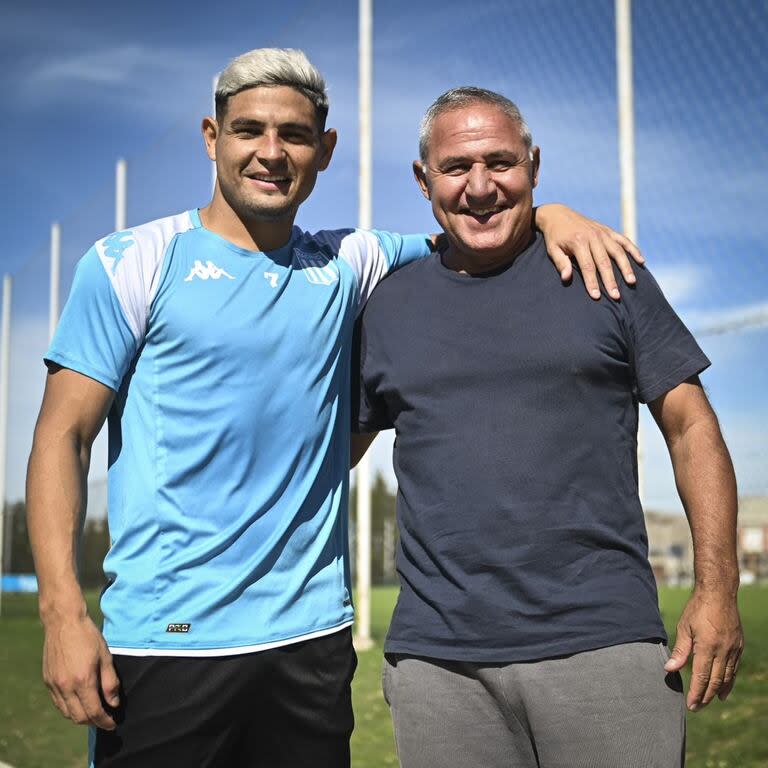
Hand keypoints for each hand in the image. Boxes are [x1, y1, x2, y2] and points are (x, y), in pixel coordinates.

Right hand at [42, 613, 119, 729]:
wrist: (64, 622)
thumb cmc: (88, 637)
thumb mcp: (105, 657)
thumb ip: (110, 682)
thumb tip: (114, 703)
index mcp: (83, 680)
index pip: (94, 711)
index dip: (104, 721)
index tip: (113, 724)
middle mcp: (66, 687)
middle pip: (79, 717)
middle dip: (94, 722)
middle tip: (105, 720)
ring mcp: (55, 685)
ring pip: (67, 713)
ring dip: (81, 717)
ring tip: (94, 713)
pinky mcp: (48, 681)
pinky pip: (58, 703)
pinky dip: (69, 709)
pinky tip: (79, 703)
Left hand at [534, 203, 643, 299]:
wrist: (558, 215)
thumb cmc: (555, 237)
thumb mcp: (552, 249)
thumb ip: (561, 263)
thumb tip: (567, 279)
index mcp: (578, 241)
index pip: (587, 266)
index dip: (592, 282)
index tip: (596, 296)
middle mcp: (593, 236)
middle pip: (604, 262)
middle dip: (610, 280)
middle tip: (616, 296)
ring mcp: (602, 232)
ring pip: (618, 251)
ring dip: (626, 267)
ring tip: (631, 282)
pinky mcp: (608, 230)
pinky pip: (624, 240)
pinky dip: (633, 249)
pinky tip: (641, 261)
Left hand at [664, 588, 743, 710]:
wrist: (719, 593)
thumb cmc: (697, 608)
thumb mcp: (684, 627)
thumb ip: (680, 651)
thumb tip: (669, 669)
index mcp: (707, 646)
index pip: (701, 677)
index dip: (696, 693)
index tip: (690, 705)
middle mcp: (723, 650)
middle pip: (715, 680)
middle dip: (705, 696)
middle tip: (697, 707)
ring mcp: (733, 649)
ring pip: (727, 677)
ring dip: (718, 691)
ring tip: (709, 701)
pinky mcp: (738, 646)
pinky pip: (734, 668)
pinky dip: (729, 681)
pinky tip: (724, 688)